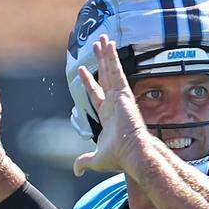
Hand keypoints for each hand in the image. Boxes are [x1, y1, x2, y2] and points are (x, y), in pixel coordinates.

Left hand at [72, 35, 152, 177]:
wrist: (132, 155)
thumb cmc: (118, 158)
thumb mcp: (96, 159)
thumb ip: (85, 161)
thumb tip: (76, 170)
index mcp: (108, 115)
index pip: (96, 94)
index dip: (88, 83)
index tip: (82, 70)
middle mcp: (114, 103)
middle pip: (104, 77)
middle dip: (100, 62)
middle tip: (96, 46)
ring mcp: (120, 97)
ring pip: (111, 71)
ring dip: (106, 54)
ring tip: (102, 38)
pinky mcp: (124, 93)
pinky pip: (117, 71)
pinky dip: (112, 58)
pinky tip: (109, 44)